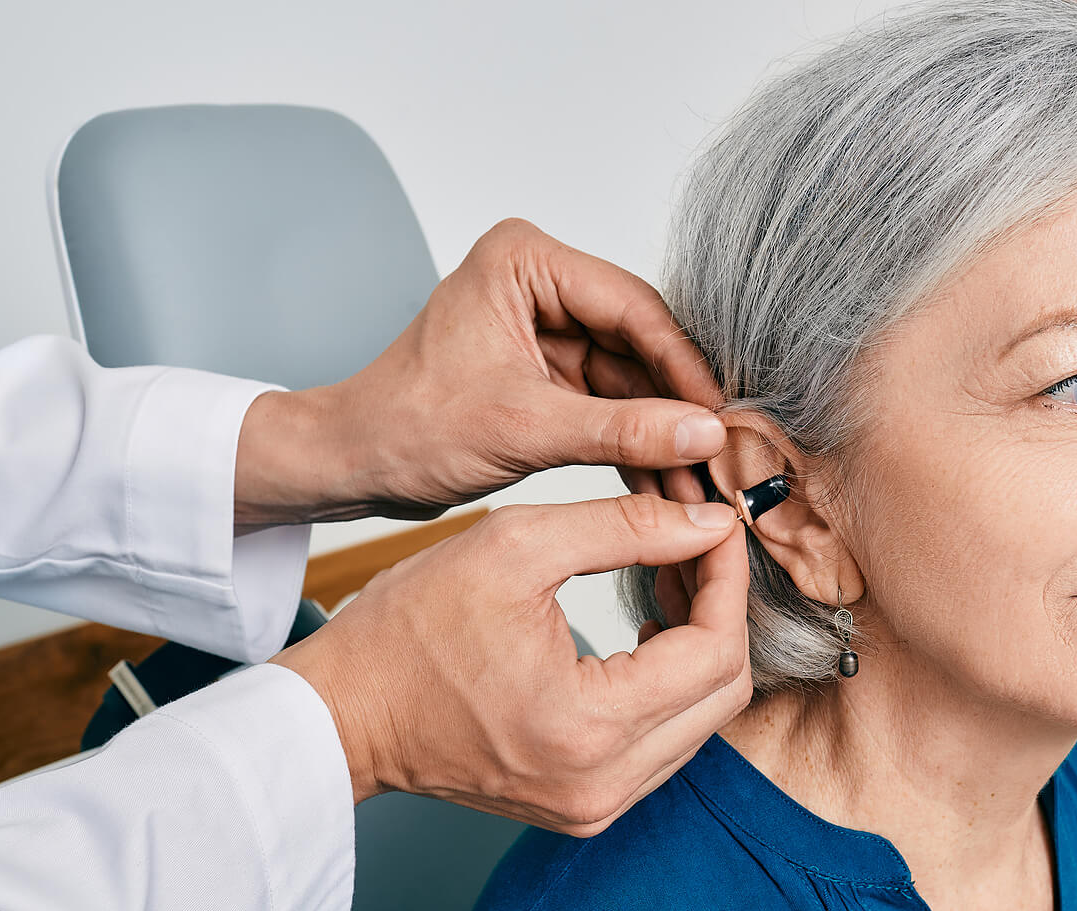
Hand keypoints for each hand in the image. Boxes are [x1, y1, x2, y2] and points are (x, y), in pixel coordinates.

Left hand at [235, 219, 725, 526]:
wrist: (353, 467)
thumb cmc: (407, 429)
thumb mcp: (524, 429)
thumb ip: (621, 430)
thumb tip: (704, 434)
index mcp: (524, 261)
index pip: (631, 307)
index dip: (683, 366)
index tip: (722, 416)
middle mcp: (539, 285)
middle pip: (638, 344)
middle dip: (677, 405)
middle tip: (724, 453)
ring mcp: (544, 331)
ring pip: (628, 382)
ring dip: (661, 434)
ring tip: (702, 481)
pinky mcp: (545, 375)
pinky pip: (606, 407)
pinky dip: (633, 445)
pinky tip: (669, 482)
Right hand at [273, 495, 750, 835]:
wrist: (345, 714)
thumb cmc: (409, 630)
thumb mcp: (514, 548)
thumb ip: (626, 528)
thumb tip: (711, 524)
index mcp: (588, 725)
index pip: (714, 650)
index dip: (726, 577)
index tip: (714, 524)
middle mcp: (604, 785)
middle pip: (722, 693)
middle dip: (721, 610)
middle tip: (695, 547)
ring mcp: (596, 806)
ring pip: (700, 721)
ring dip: (698, 647)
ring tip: (670, 579)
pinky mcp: (585, 807)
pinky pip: (663, 744)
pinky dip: (668, 685)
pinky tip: (645, 633)